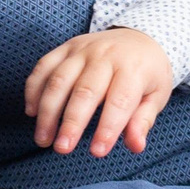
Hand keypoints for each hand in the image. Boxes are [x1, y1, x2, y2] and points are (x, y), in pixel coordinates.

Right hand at [24, 28, 174, 155]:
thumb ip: (143, 120)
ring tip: (43, 139)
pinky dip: (34, 89)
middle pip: (85, 91)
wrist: (139, 36)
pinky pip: (44, 66)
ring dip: (48, 111)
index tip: (97, 152)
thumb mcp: (157, 95)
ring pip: (59, 80)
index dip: (107, 128)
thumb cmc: (148, 72)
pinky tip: (32, 112)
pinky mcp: (66, 47)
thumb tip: (136, 146)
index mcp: (133, 68)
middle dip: (71, 122)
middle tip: (62, 149)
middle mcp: (105, 56)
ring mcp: (83, 49)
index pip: (119, 101)